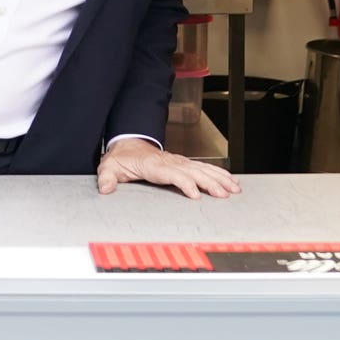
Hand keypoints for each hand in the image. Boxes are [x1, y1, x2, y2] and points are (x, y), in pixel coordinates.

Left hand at [96, 136, 241, 198]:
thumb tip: (105, 188)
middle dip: (211, 183)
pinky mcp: (184, 164)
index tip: (196, 195)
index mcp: (154, 165)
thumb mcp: (109, 167)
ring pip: (203, 169)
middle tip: (224, 194)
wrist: (128, 143)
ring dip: (220, 178)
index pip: (173, 174)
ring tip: (234, 188)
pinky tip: (230, 180)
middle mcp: (170, 162)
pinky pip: (205, 167)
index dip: (185, 184)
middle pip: (194, 172)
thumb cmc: (121, 157)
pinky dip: (219, 173)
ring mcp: (179, 162)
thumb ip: (107, 178)